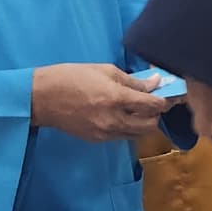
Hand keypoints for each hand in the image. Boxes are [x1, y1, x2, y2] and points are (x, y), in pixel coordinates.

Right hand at [32, 64, 172, 142]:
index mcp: (116, 99)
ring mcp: (105, 133)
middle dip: (156, 114)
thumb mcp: (104, 70)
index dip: (166, 100)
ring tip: (138, 108)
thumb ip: (132, 81)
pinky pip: (122, 136)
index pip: (153, 105)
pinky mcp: (97, 140)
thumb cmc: (71, 77)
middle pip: (150, 125)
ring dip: (143, 122)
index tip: (170, 94)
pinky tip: (121, 115)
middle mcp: (114, 120)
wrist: (41, 98)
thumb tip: (154, 83)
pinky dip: (128, 127)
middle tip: (154, 101)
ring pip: (138, 134)